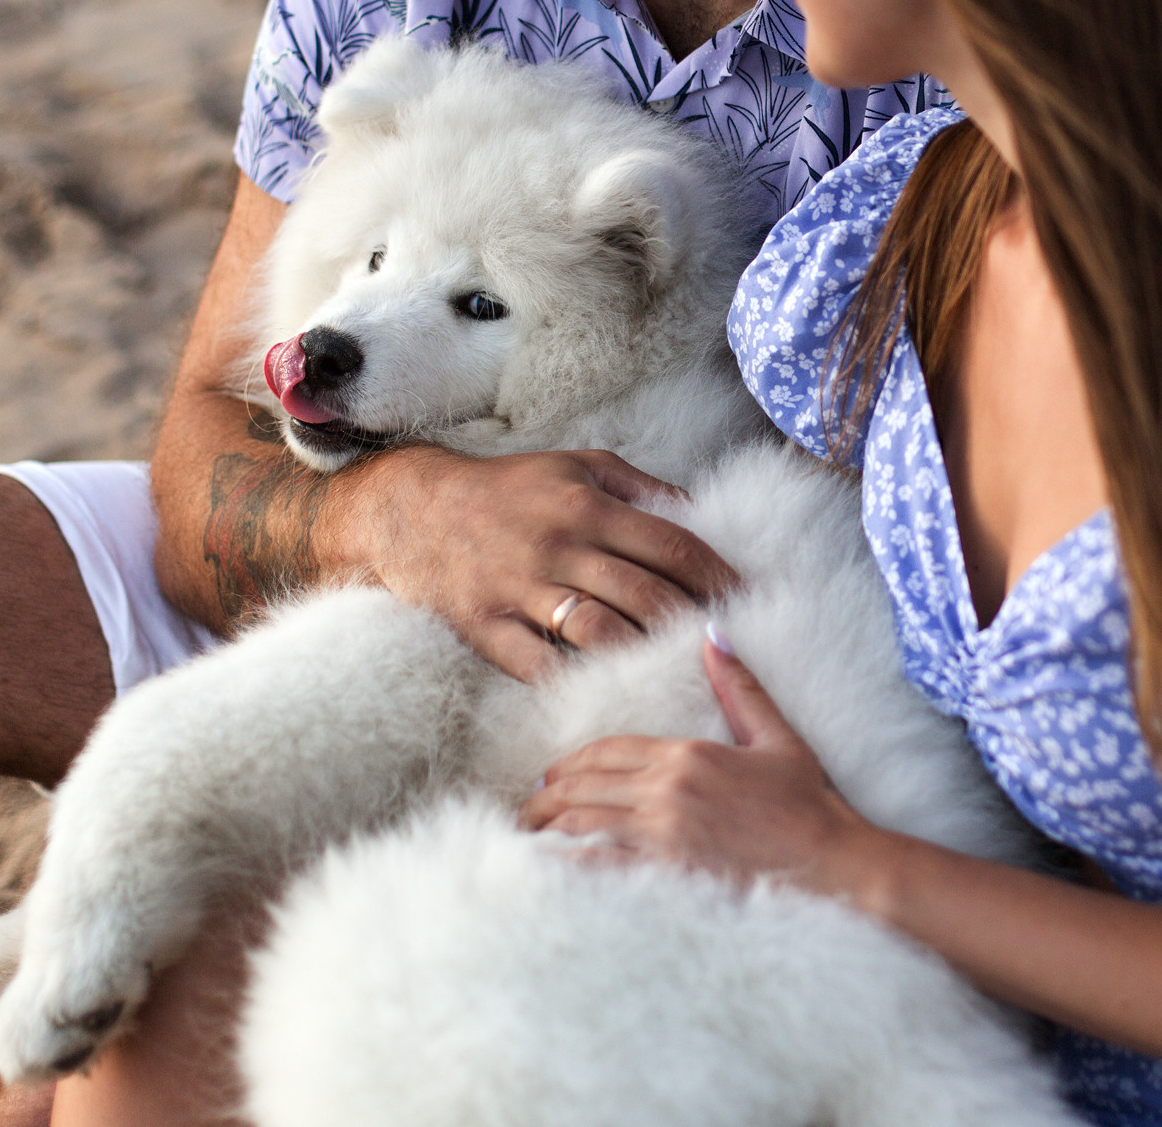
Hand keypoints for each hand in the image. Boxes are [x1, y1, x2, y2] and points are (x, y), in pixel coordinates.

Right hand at [350, 447, 738, 681]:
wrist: (414, 509)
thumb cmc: (508, 488)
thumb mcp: (579, 467)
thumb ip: (641, 488)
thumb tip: (699, 512)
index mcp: (588, 507)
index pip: (672, 545)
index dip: (717, 575)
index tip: (748, 598)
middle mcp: (560, 549)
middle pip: (647, 595)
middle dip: (694, 622)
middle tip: (728, 644)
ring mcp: (522, 591)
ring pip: (602, 634)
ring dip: (648, 656)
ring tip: (682, 673)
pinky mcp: (488, 628)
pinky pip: (540, 666)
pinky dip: (579, 683)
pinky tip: (614, 694)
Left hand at [519, 633, 883, 898]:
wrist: (833, 865)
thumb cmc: (810, 806)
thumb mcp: (777, 739)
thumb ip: (740, 689)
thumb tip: (715, 636)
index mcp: (687, 755)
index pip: (607, 751)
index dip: (572, 762)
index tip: (552, 774)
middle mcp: (666, 791)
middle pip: (584, 786)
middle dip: (548, 796)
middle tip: (528, 809)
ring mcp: (663, 836)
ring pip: (582, 823)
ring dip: (548, 829)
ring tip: (529, 838)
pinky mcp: (666, 875)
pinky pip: (599, 867)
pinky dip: (567, 864)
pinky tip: (546, 870)